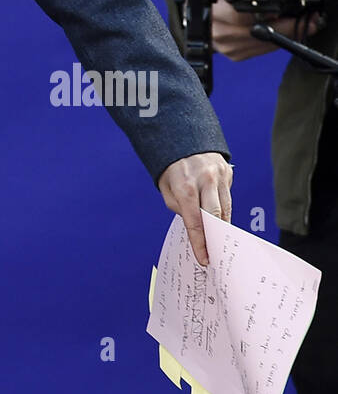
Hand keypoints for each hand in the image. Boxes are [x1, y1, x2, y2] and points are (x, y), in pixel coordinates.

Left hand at [158, 152, 232, 266]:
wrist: (183, 134)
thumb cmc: (171, 166)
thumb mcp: (166, 186)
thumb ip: (178, 206)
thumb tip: (194, 224)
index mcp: (185, 184)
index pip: (195, 220)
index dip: (199, 242)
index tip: (203, 258)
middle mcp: (205, 179)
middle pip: (215, 216)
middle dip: (215, 239)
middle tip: (215, 256)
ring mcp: (219, 175)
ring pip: (225, 208)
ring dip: (222, 227)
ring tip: (219, 242)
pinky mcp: (228, 172)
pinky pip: (227, 197)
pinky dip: (224, 210)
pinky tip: (221, 221)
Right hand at [210, 0, 321, 60]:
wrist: (195, 20)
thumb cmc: (207, 0)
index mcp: (217, 14)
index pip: (246, 16)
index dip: (270, 14)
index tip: (287, 10)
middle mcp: (223, 33)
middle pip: (262, 32)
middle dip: (285, 26)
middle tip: (302, 19)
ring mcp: (230, 47)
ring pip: (265, 43)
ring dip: (283, 34)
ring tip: (296, 24)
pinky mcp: (236, 55)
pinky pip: (261, 50)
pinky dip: (273, 41)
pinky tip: (279, 32)